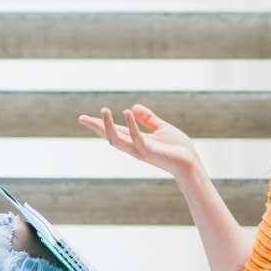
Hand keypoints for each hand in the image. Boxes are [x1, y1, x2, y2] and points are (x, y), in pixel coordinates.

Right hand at [78, 105, 199, 179]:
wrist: (190, 163)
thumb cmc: (178, 148)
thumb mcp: (161, 128)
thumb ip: (148, 119)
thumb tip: (133, 106)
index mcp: (135, 141)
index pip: (114, 131)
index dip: (100, 124)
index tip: (84, 118)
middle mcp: (133, 147)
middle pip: (109, 136)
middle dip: (96, 127)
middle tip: (81, 118)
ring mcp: (139, 150)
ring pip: (117, 140)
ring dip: (108, 126)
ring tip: (104, 110)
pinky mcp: (149, 151)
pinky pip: (136, 138)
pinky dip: (131, 125)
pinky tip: (127, 112)